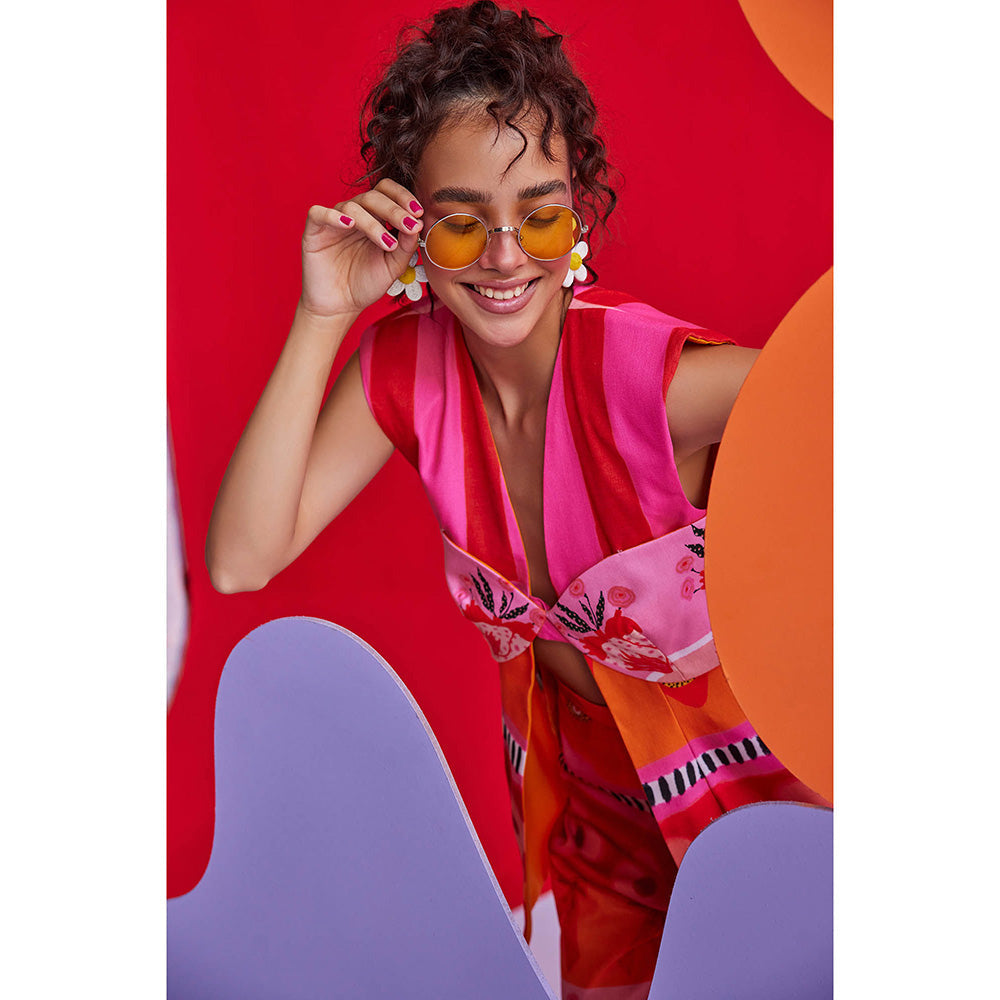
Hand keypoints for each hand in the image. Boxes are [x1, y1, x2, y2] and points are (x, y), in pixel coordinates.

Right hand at [298, 178, 424, 318]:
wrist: (341, 306)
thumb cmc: (366, 283)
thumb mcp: (393, 266)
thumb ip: (406, 245)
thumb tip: (417, 223)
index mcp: (375, 218)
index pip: (387, 193)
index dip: (402, 197)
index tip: (418, 212)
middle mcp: (355, 216)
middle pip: (372, 196)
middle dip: (394, 210)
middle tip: (409, 225)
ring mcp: (334, 221)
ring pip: (351, 207)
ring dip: (373, 224)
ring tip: (387, 244)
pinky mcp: (314, 231)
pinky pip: (318, 213)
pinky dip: (333, 216)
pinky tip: (349, 225)